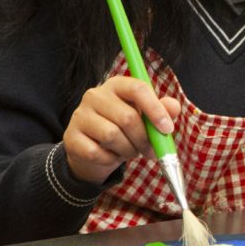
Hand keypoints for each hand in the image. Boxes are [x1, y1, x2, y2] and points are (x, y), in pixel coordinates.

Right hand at [63, 76, 181, 184]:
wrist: (94, 150)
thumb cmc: (125, 129)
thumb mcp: (145, 118)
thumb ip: (162, 110)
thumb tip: (174, 107)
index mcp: (117, 85)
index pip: (137, 88)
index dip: (155, 109)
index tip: (167, 129)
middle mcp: (95, 95)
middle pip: (127, 117)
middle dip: (144, 139)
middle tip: (150, 150)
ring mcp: (79, 115)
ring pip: (112, 136)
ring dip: (128, 150)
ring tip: (130, 151)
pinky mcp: (70, 137)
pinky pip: (96, 153)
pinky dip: (110, 160)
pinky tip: (111, 156)